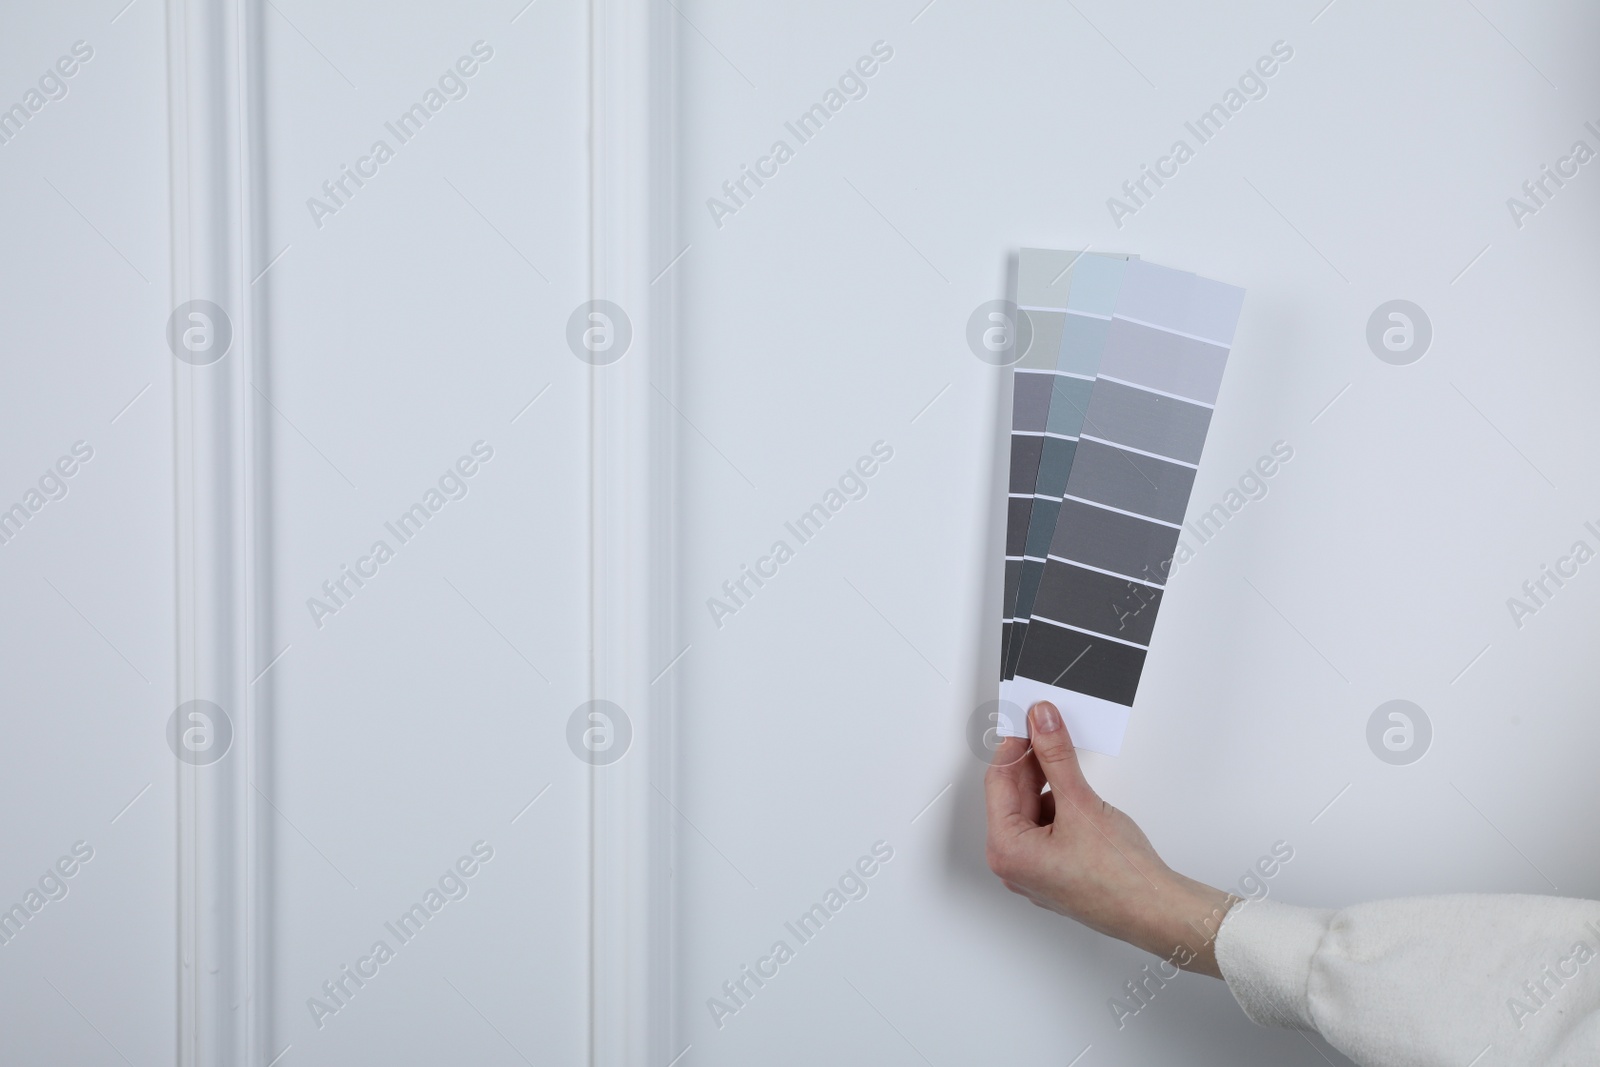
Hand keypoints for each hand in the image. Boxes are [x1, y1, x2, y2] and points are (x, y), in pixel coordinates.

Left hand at [984, 701, 1236, 976]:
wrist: (1157, 911)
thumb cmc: (1120, 877)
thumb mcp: (1081, 803)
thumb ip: (1056, 756)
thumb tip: (1042, 723)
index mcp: (1006, 850)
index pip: (999, 782)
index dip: (1015, 746)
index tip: (1029, 720)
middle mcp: (1013, 864)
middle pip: (1013, 796)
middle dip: (1031, 762)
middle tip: (1048, 729)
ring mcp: (1034, 870)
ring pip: (1031, 811)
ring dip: (1046, 782)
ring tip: (1066, 757)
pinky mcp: (1055, 871)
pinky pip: (1046, 827)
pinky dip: (1058, 804)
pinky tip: (1076, 789)